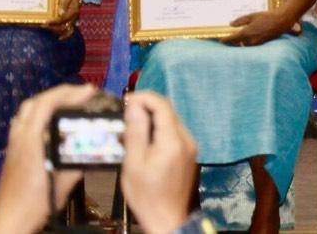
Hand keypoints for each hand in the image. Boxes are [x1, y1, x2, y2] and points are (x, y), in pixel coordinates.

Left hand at [0, 83, 96, 233]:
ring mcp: (13, 143)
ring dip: (47, 100)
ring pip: (26, 110)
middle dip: (59, 93)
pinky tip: (48, 120)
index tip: (89, 91)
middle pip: (35, 102)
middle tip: (80, 93)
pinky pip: (22, 121)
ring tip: (66, 102)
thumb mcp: (62, 185)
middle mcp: (19, 137)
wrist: (8, 221)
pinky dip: (37, 112)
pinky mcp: (11, 150)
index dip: (68, 94)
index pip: (47, 105)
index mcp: (31, 141)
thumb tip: (94, 147)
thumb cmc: (34, 204)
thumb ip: (77, 163)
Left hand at [45, 0, 81, 38]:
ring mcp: (73, 20)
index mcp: (73, 11)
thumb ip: (63, 4)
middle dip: (53, 28)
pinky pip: (69, 30)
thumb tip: (60, 13)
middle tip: (43, 25)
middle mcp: (74, 18)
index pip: (62, 19)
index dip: (53, 22)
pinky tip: (59, 38)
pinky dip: (65, 35)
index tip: (44, 22)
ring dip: (56, 31)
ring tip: (47, 29)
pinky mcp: (71, 20)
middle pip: (64, 27)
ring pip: (67, 31)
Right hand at [121, 91, 197, 233]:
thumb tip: (134, 106)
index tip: (126, 101)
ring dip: (152, 118)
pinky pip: (174, 132)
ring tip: (132, 127)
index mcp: (173, 140)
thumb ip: (136, 133)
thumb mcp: (134, 164)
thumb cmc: (147, 195)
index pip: (162, 105)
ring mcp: (191, 146)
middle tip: (125, 114)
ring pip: (171, 120)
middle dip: (146, 107)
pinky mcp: (190, 153)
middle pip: (168, 111)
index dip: (143, 97)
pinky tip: (145, 140)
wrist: (167, 220)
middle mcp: (187, 139)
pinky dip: (159, 130)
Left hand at [224, 9, 294, 46]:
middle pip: (237, 44)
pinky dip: (246, 43)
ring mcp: (256, 43)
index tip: (220, 41)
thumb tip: (231, 24)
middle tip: (226, 41)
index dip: (226, 40)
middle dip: (232, 43)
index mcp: (247, 32)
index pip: (233, 38)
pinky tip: (245, 40)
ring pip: (244, 45)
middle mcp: (251, 40)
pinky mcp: (261, 44)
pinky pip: (251, 46)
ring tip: (235, 40)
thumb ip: (241, 20)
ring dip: (239, 44)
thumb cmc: (266, 17)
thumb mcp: (252, 16)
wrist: (281, 21)